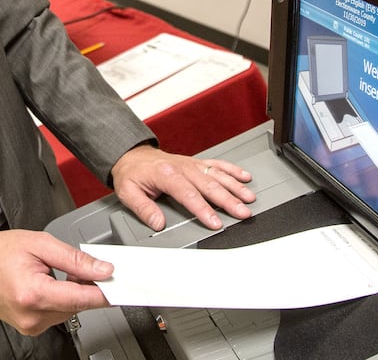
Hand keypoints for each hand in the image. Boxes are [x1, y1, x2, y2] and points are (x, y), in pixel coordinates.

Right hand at [0, 230, 113, 335]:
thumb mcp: (43, 244)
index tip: (121, 287)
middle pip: (79, 305)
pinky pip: (60, 313)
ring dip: (76, 292)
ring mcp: (30, 324)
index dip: (106, 293)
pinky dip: (65, 298)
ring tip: (62, 272)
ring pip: (72, 310)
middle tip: (88, 266)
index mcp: (33, 294)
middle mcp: (32, 315)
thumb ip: (76, 259)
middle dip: (90, 286)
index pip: (82, 299)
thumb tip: (103, 269)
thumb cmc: (2, 253)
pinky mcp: (31, 326)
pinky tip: (57, 284)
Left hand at [111, 145, 255, 230]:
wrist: (132, 155)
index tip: (215, 222)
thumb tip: (157, 223)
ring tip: (249, 198)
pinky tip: (244, 177)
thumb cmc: (132, 174)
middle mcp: (183, 167)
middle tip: (242, 213)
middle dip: (229, 200)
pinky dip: (232, 170)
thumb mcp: (128, 192)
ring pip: (218, 175)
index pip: (189, 195)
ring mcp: (192, 164)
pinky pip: (217, 164)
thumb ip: (143, 208)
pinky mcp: (197, 162)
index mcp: (167, 175)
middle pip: (210, 185)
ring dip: (235, 187)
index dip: (204, 210)